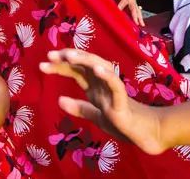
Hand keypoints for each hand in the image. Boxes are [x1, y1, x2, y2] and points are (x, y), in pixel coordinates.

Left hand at [40, 49, 168, 154]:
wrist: (146, 134)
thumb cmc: (124, 123)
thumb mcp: (96, 116)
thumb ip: (80, 108)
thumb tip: (59, 99)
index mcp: (96, 87)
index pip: (76, 71)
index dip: (60, 66)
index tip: (43, 64)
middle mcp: (103, 83)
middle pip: (84, 65)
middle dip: (67, 58)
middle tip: (49, 54)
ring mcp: (113, 90)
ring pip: (99, 68)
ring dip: (85, 60)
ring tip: (69, 55)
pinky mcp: (123, 100)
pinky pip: (116, 85)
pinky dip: (107, 75)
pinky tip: (97, 69)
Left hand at [110, 0, 143, 26]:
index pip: (124, 0)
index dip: (121, 5)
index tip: (118, 10)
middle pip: (134, 7)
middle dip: (135, 15)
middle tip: (136, 22)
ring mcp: (134, 3)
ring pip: (137, 11)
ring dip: (140, 18)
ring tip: (142, 25)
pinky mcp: (133, 6)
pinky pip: (137, 13)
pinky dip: (139, 18)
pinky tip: (140, 24)